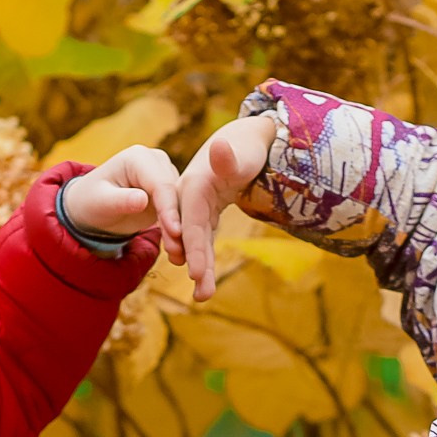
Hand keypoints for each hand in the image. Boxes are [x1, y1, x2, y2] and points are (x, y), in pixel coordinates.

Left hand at [60, 144, 182, 246]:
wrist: (92, 206)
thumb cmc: (91, 201)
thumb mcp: (101, 203)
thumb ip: (121, 200)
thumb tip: (143, 200)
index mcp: (138, 157)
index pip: (160, 183)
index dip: (169, 208)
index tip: (175, 231)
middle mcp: (156, 161)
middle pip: (175, 192)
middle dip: (178, 220)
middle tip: (180, 250)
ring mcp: (165, 175)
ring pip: (182, 202)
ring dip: (181, 227)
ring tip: (179, 252)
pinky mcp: (169, 192)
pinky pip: (179, 211)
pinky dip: (178, 228)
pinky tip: (178, 248)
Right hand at [177, 114, 279, 300]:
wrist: (244, 139)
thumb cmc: (247, 146)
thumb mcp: (240, 151)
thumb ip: (227, 157)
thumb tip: (219, 148)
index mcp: (193, 186)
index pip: (193, 223)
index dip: (193, 248)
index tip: (195, 273)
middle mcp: (189, 199)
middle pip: (191, 238)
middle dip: (196, 266)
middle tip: (202, 296)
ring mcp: (197, 208)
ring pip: (198, 243)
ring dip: (201, 269)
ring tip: (204, 296)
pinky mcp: (206, 215)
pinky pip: (204, 241)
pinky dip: (205, 259)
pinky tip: (206, 280)